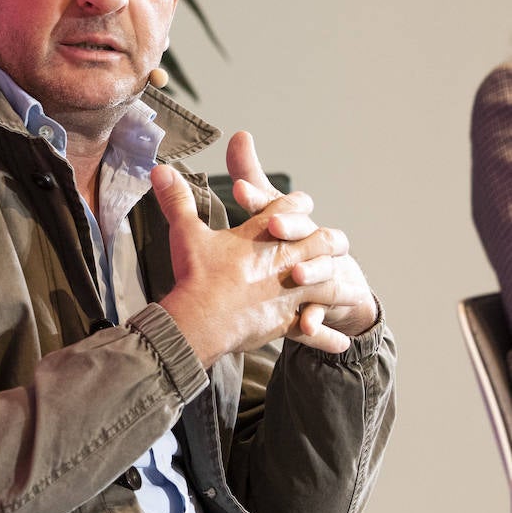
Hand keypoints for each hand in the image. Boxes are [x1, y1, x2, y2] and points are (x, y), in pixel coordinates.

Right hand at [153, 163, 351, 366]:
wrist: (202, 318)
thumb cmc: (196, 274)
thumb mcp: (186, 232)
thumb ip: (177, 200)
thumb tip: (160, 170)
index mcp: (265, 234)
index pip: (291, 207)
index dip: (296, 204)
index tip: (299, 204)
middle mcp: (286, 260)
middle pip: (324, 242)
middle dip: (329, 242)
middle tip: (333, 244)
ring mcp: (291, 292)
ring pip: (331, 285)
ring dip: (341, 287)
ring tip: (352, 292)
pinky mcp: (287, 320)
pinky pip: (315, 329)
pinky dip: (327, 337)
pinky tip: (341, 342)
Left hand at [227, 131, 378, 340]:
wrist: (331, 291)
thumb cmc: (291, 244)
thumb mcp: (267, 213)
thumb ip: (249, 177)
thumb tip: (234, 136)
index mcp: (290, 222)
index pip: (275, 203)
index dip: (258, 195)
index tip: (238, 187)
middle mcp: (309, 245)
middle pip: (307, 231)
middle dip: (292, 226)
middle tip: (272, 225)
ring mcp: (320, 276)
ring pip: (323, 270)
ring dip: (312, 271)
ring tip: (294, 275)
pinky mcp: (323, 307)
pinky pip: (321, 314)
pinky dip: (317, 320)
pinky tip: (307, 326)